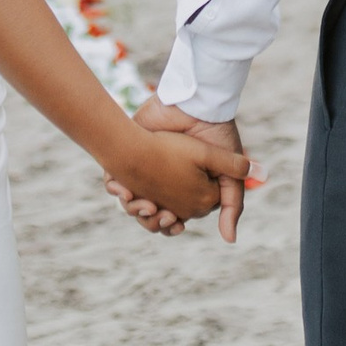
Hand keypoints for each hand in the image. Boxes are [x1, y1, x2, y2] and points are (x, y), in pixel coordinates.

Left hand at [107, 97, 249, 241]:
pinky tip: (122, 189)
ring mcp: (144, 169)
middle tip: (155, 210)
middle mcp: (164, 182)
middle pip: (148, 215)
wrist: (195, 106)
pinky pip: (112, 181)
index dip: (171, 224)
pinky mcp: (127, 155)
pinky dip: (114, 188)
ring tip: (143, 202)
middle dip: (149, 219)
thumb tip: (230, 240)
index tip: (174, 221)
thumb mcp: (228, 173)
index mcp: (186, 189)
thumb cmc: (214, 138)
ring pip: (129, 203)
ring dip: (132, 208)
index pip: (172, 219)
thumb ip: (233, 205)